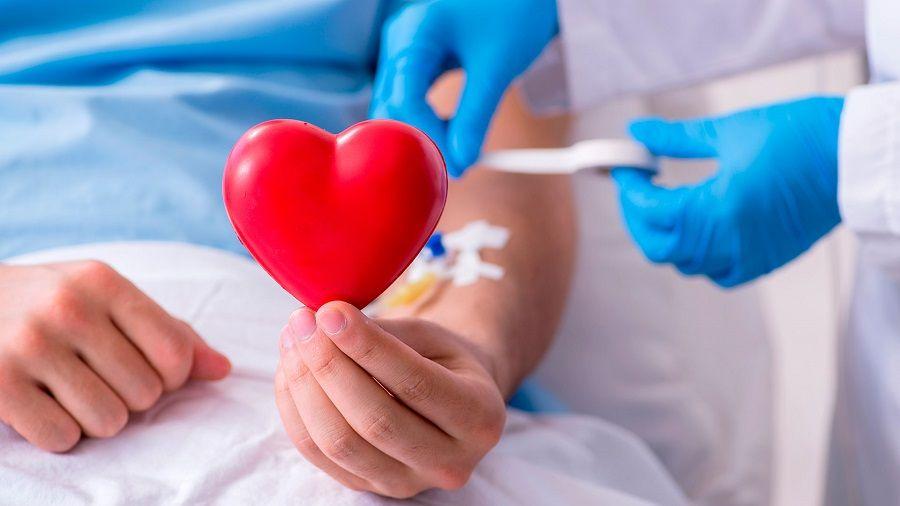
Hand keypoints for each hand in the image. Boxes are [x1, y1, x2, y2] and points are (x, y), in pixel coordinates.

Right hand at [0, 261, 230, 451]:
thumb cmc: (49, 302)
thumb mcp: (103, 297)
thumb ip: (165, 330)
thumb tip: (222, 369)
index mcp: (103, 283)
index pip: (176, 352)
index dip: (174, 375)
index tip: (150, 368)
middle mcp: (68, 309)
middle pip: (147, 393)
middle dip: (131, 397)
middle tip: (100, 378)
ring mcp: (29, 346)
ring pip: (110, 421)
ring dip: (98, 418)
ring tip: (73, 391)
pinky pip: (63, 439)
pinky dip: (60, 433)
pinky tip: (43, 404)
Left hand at [274, 301, 505, 497]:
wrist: (454, 402)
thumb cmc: (444, 360)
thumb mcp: (434, 336)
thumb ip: (388, 333)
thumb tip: (327, 321)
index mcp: (480, 416)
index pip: (415, 383)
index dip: (366, 347)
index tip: (330, 312)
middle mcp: (451, 462)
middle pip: (373, 420)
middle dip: (328, 365)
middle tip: (302, 321)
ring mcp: (409, 483)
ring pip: (340, 443)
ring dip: (304, 387)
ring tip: (292, 340)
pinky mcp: (372, 489)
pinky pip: (318, 456)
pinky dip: (295, 410)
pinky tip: (290, 371)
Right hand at [371, 0, 557, 176]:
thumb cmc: (514, 10)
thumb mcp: (497, 67)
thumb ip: (476, 116)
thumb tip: (463, 162)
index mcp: (413, 35)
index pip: (404, 99)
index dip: (426, 137)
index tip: (455, 163)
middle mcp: (400, 42)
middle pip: (391, 106)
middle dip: (419, 140)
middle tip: (454, 166)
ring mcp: (406, 51)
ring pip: (398, 106)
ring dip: (423, 133)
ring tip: (457, 154)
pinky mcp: (419, 61)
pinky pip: (412, 99)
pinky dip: (429, 121)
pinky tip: (454, 134)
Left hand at [612, 97, 843, 286]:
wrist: (853, 158)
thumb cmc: (798, 137)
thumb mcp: (728, 131)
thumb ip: (674, 138)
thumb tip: (636, 135)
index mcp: (719, 209)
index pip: (650, 211)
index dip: (628, 189)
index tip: (624, 168)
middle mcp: (730, 242)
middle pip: (658, 246)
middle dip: (637, 217)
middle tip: (635, 187)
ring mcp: (747, 258)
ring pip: (683, 263)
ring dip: (664, 235)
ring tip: (663, 200)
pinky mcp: (764, 262)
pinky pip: (715, 273)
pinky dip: (696, 255)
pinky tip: (697, 227)